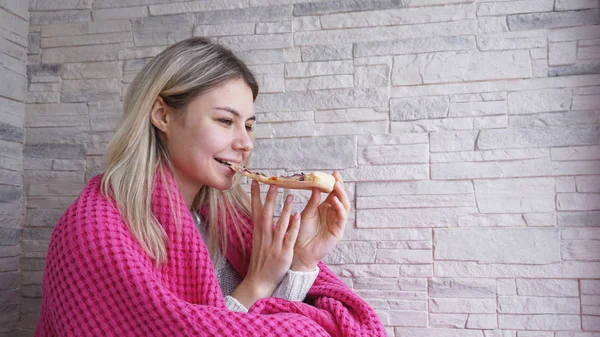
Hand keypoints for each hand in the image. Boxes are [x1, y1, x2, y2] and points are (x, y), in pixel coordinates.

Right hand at [232, 180, 299, 308]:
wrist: (259, 281)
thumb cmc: (261, 260)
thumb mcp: (258, 241)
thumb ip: (262, 226)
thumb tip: (263, 211)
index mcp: (258, 232)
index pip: (255, 210)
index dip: (254, 195)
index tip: (255, 181)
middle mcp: (264, 236)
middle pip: (266, 214)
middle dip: (269, 198)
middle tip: (273, 183)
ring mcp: (274, 244)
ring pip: (279, 224)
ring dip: (284, 209)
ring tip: (290, 195)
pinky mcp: (283, 253)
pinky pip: (289, 237)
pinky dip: (293, 227)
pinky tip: (298, 216)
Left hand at [290, 171, 350, 271]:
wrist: (298, 250)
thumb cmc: (300, 232)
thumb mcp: (306, 213)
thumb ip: (312, 202)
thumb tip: (316, 188)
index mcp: (325, 208)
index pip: (333, 193)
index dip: (334, 183)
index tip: (333, 173)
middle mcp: (333, 213)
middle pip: (341, 198)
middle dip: (340, 187)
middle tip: (336, 177)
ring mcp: (337, 222)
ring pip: (345, 206)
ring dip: (341, 195)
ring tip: (336, 186)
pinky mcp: (338, 231)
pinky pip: (342, 218)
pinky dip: (340, 208)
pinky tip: (335, 201)